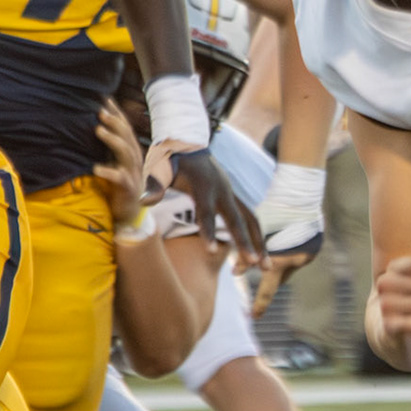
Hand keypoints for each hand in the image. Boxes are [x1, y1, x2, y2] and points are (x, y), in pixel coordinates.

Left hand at [92, 100, 146, 224]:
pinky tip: (96, 168)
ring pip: (126, 153)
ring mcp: (133, 173)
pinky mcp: (128, 188)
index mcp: (131, 153)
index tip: (105, 99)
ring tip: (98, 130)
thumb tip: (96, 127)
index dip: (117, 114)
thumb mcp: (115, 163)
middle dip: (115, 123)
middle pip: (127, 137)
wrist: (130, 213)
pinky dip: (108, 172)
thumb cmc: (119, 185)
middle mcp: (134, 160)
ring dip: (113, 140)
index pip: (125, 129)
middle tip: (100, 111)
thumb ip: (109, 148)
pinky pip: (118, 178)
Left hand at [145, 141, 267, 272]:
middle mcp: (223, 191)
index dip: (208, 231)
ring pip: (252, 221)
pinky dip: (256, 237)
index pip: (206, 212)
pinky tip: (258, 254)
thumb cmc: (171, 158)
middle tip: (253, 265)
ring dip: (260, 243)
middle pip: (237, 220)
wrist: (188, 142)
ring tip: (266, 267)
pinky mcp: (234, 198)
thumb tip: (144, 202)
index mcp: (203, 185)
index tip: (211, 252)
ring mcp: (232, 194)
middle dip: (246, 243)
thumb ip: (154, 185)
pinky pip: (250, 219)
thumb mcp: (159, 168)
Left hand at [250, 163, 326, 317]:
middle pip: (280, 278)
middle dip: (271, 277)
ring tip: (277, 246)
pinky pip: (299, 255)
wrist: (299, 197)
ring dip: (281, 262)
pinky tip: (288, 239)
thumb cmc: (273, 213)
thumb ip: (246, 256)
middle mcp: (296, 262)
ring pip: (289, 266)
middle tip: (264, 272)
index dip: (260, 304)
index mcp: (280, 262)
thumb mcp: (255, 236)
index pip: (267, 290)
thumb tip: (235, 273)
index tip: (253, 317)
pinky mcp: (314, 246)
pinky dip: (291, 251)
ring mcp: (308, 255)